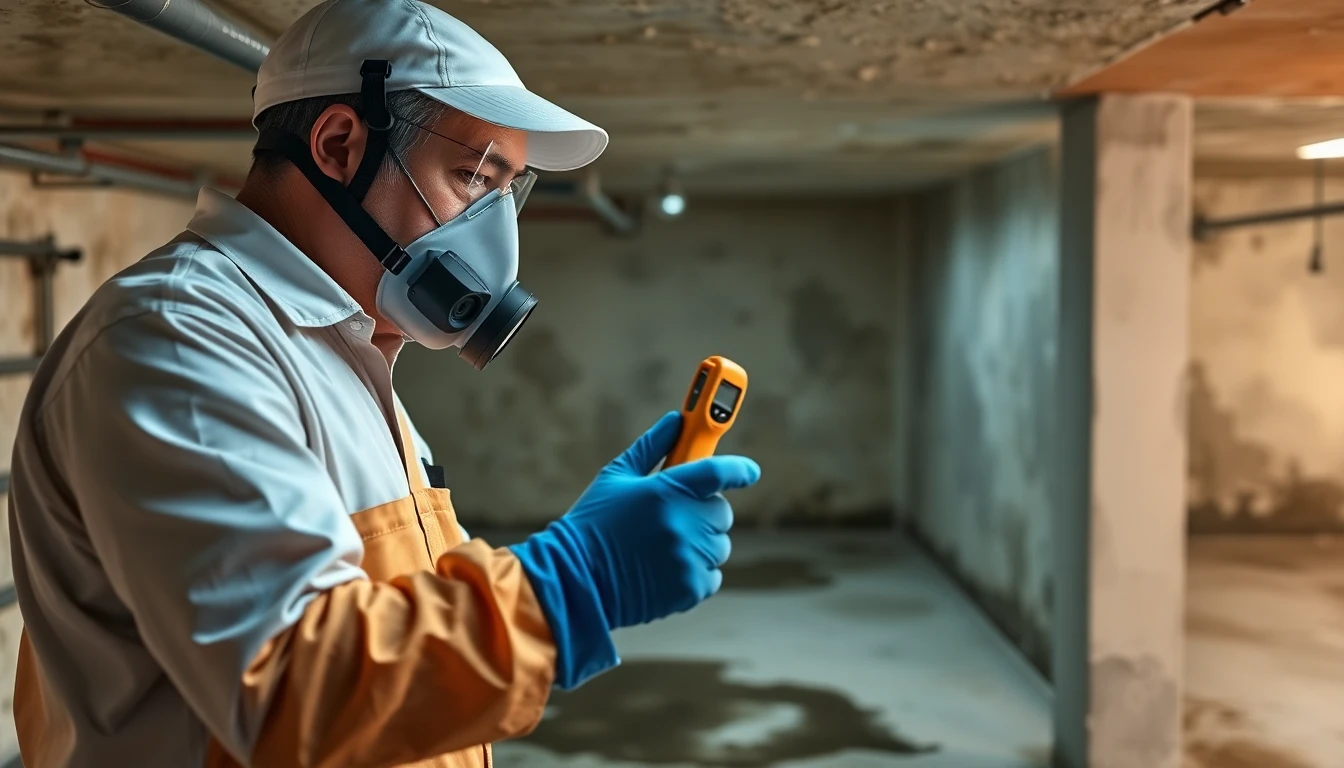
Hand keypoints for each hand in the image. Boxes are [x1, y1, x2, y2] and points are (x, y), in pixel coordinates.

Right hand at [508, 412, 760, 687]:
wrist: (574, 579)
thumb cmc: (592, 523)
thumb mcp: (616, 477)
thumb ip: (651, 446)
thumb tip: (677, 420)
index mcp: (666, 490)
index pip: (719, 472)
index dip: (739, 469)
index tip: (749, 472)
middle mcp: (683, 524)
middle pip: (721, 512)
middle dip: (704, 511)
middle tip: (676, 516)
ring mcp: (689, 558)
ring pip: (720, 545)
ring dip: (701, 543)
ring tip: (663, 546)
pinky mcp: (690, 588)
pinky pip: (712, 575)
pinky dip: (696, 572)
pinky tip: (664, 569)